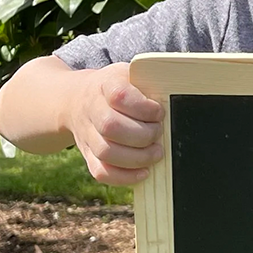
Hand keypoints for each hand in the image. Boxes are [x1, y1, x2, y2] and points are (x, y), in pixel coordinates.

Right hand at [66, 62, 165, 185]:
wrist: (77, 100)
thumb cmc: (115, 89)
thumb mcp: (130, 75)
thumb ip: (149, 82)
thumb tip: (175, 95)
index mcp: (104, 85)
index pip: (120, 96)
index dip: (143, 108)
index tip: (159, 113)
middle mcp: (91, 109)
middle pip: (110, 126)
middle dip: (142, 135)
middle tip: (158, 134)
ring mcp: (87, 134)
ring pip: (106, 152)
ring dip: (137, 157)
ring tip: (156, 153)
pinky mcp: (88, 155)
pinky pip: (101, 172)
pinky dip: (124, 177)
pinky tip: (143, 172)